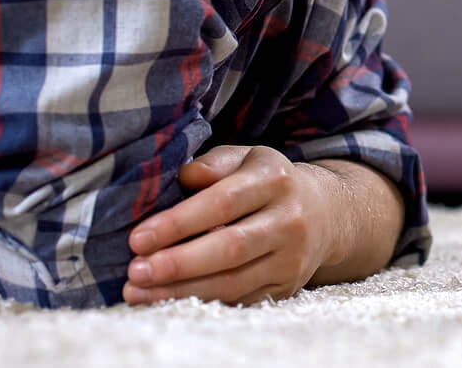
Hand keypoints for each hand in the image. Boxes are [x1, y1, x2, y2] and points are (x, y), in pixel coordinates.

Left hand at [123, 145, 339, 305]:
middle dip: (178, 263)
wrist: (326, 213)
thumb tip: (185, 176)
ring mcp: (292, 257)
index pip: (224, 202)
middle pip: (231, 247)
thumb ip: (213, 163)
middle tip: (135, 271)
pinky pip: (241, 300)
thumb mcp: (246, 158)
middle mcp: (290, 219)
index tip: (138, 238)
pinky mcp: (288, 285)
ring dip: (181, 290)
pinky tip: (167, 300)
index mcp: (276, 180)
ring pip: (234, 281)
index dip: (179, 223)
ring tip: (138, 292)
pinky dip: (200, 302)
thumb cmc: (267, 182)